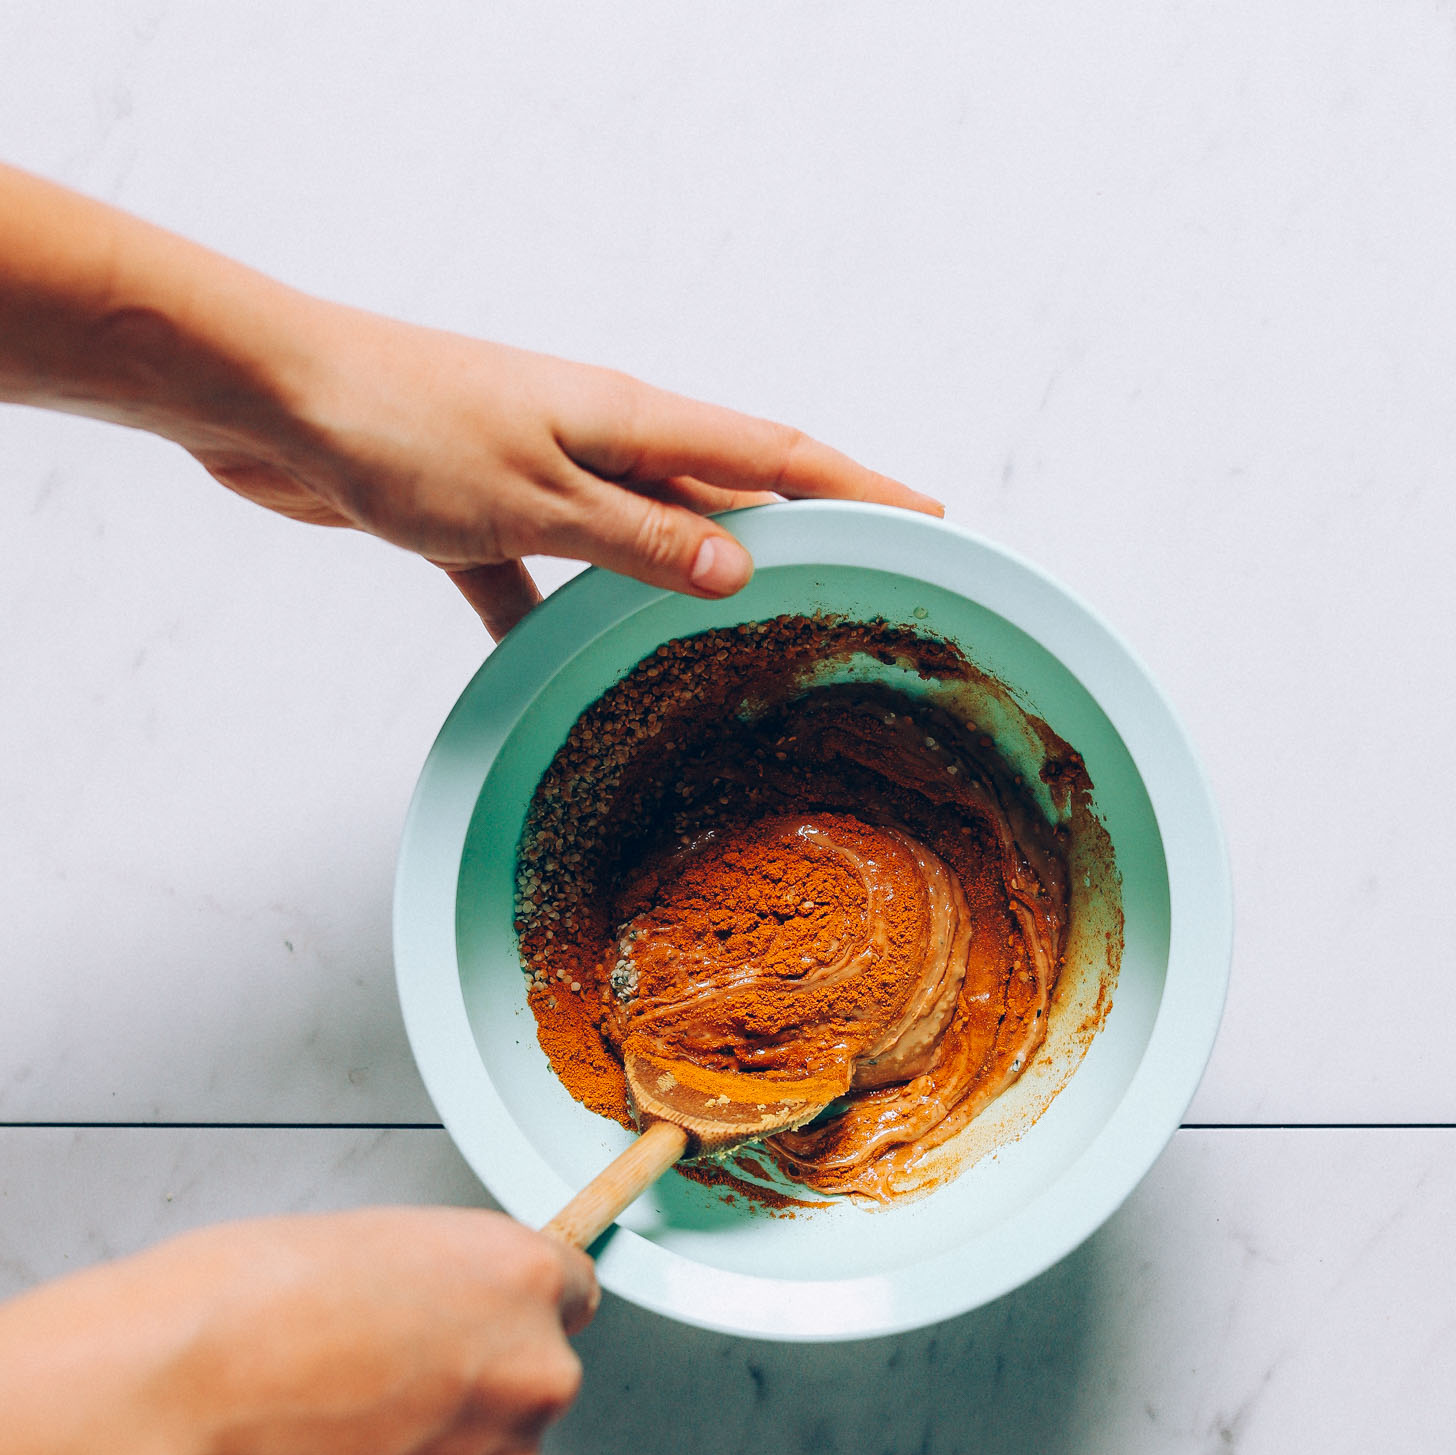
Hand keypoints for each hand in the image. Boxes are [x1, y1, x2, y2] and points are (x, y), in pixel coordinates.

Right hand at [0, 1208, 596, 1454]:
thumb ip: (435, 1288)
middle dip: (468, 1390)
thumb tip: (443, 1319)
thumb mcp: (365, 1247)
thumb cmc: (238, 1309)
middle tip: (373, 1391)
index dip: (508, 1313)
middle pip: (529, 1384)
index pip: (568, 1294)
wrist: (171, 1404)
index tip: (479, 1330)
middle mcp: (534, 1371)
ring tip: (328, 1438)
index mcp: (519, 1275)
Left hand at [195, 317, 944, 634]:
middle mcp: (597, 441)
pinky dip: (555, 624)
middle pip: (719, 494)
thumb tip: (743, 566)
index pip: (775, 455)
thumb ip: (639, 539)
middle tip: (861, 588)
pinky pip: (536, 578)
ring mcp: (538, 474)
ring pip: (634, 541)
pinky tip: (562, 676)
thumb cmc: (403, 428)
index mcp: (631, 422)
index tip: (931, 518)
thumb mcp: (539, 497)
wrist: (270, 401)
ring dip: (681, 586)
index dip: (860, 488)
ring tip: (740, 641)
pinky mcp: (475, 511)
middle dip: (793, 538)